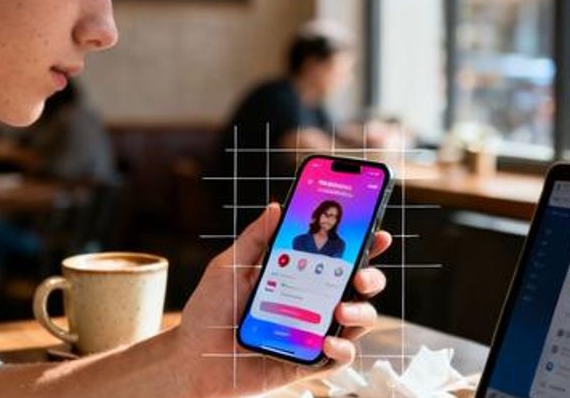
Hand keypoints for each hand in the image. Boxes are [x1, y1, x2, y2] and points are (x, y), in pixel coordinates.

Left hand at [174, 203, 391, 396]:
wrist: (193, 357)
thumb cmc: (209, 312)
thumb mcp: (228, 268)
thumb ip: (255, 239)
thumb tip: (276, 206)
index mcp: (299, 276)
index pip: (338, 258)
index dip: (363, 245)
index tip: (377, 233)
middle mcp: (313, 302)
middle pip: (358, 287)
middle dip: (371, 277)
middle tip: (360, 275)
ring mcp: (314, 332)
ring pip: (358, 320)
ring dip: (360, 312)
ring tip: (340, 310)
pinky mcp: (308, 362)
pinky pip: (339, 357)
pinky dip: (342, 349)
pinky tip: (328, 342)